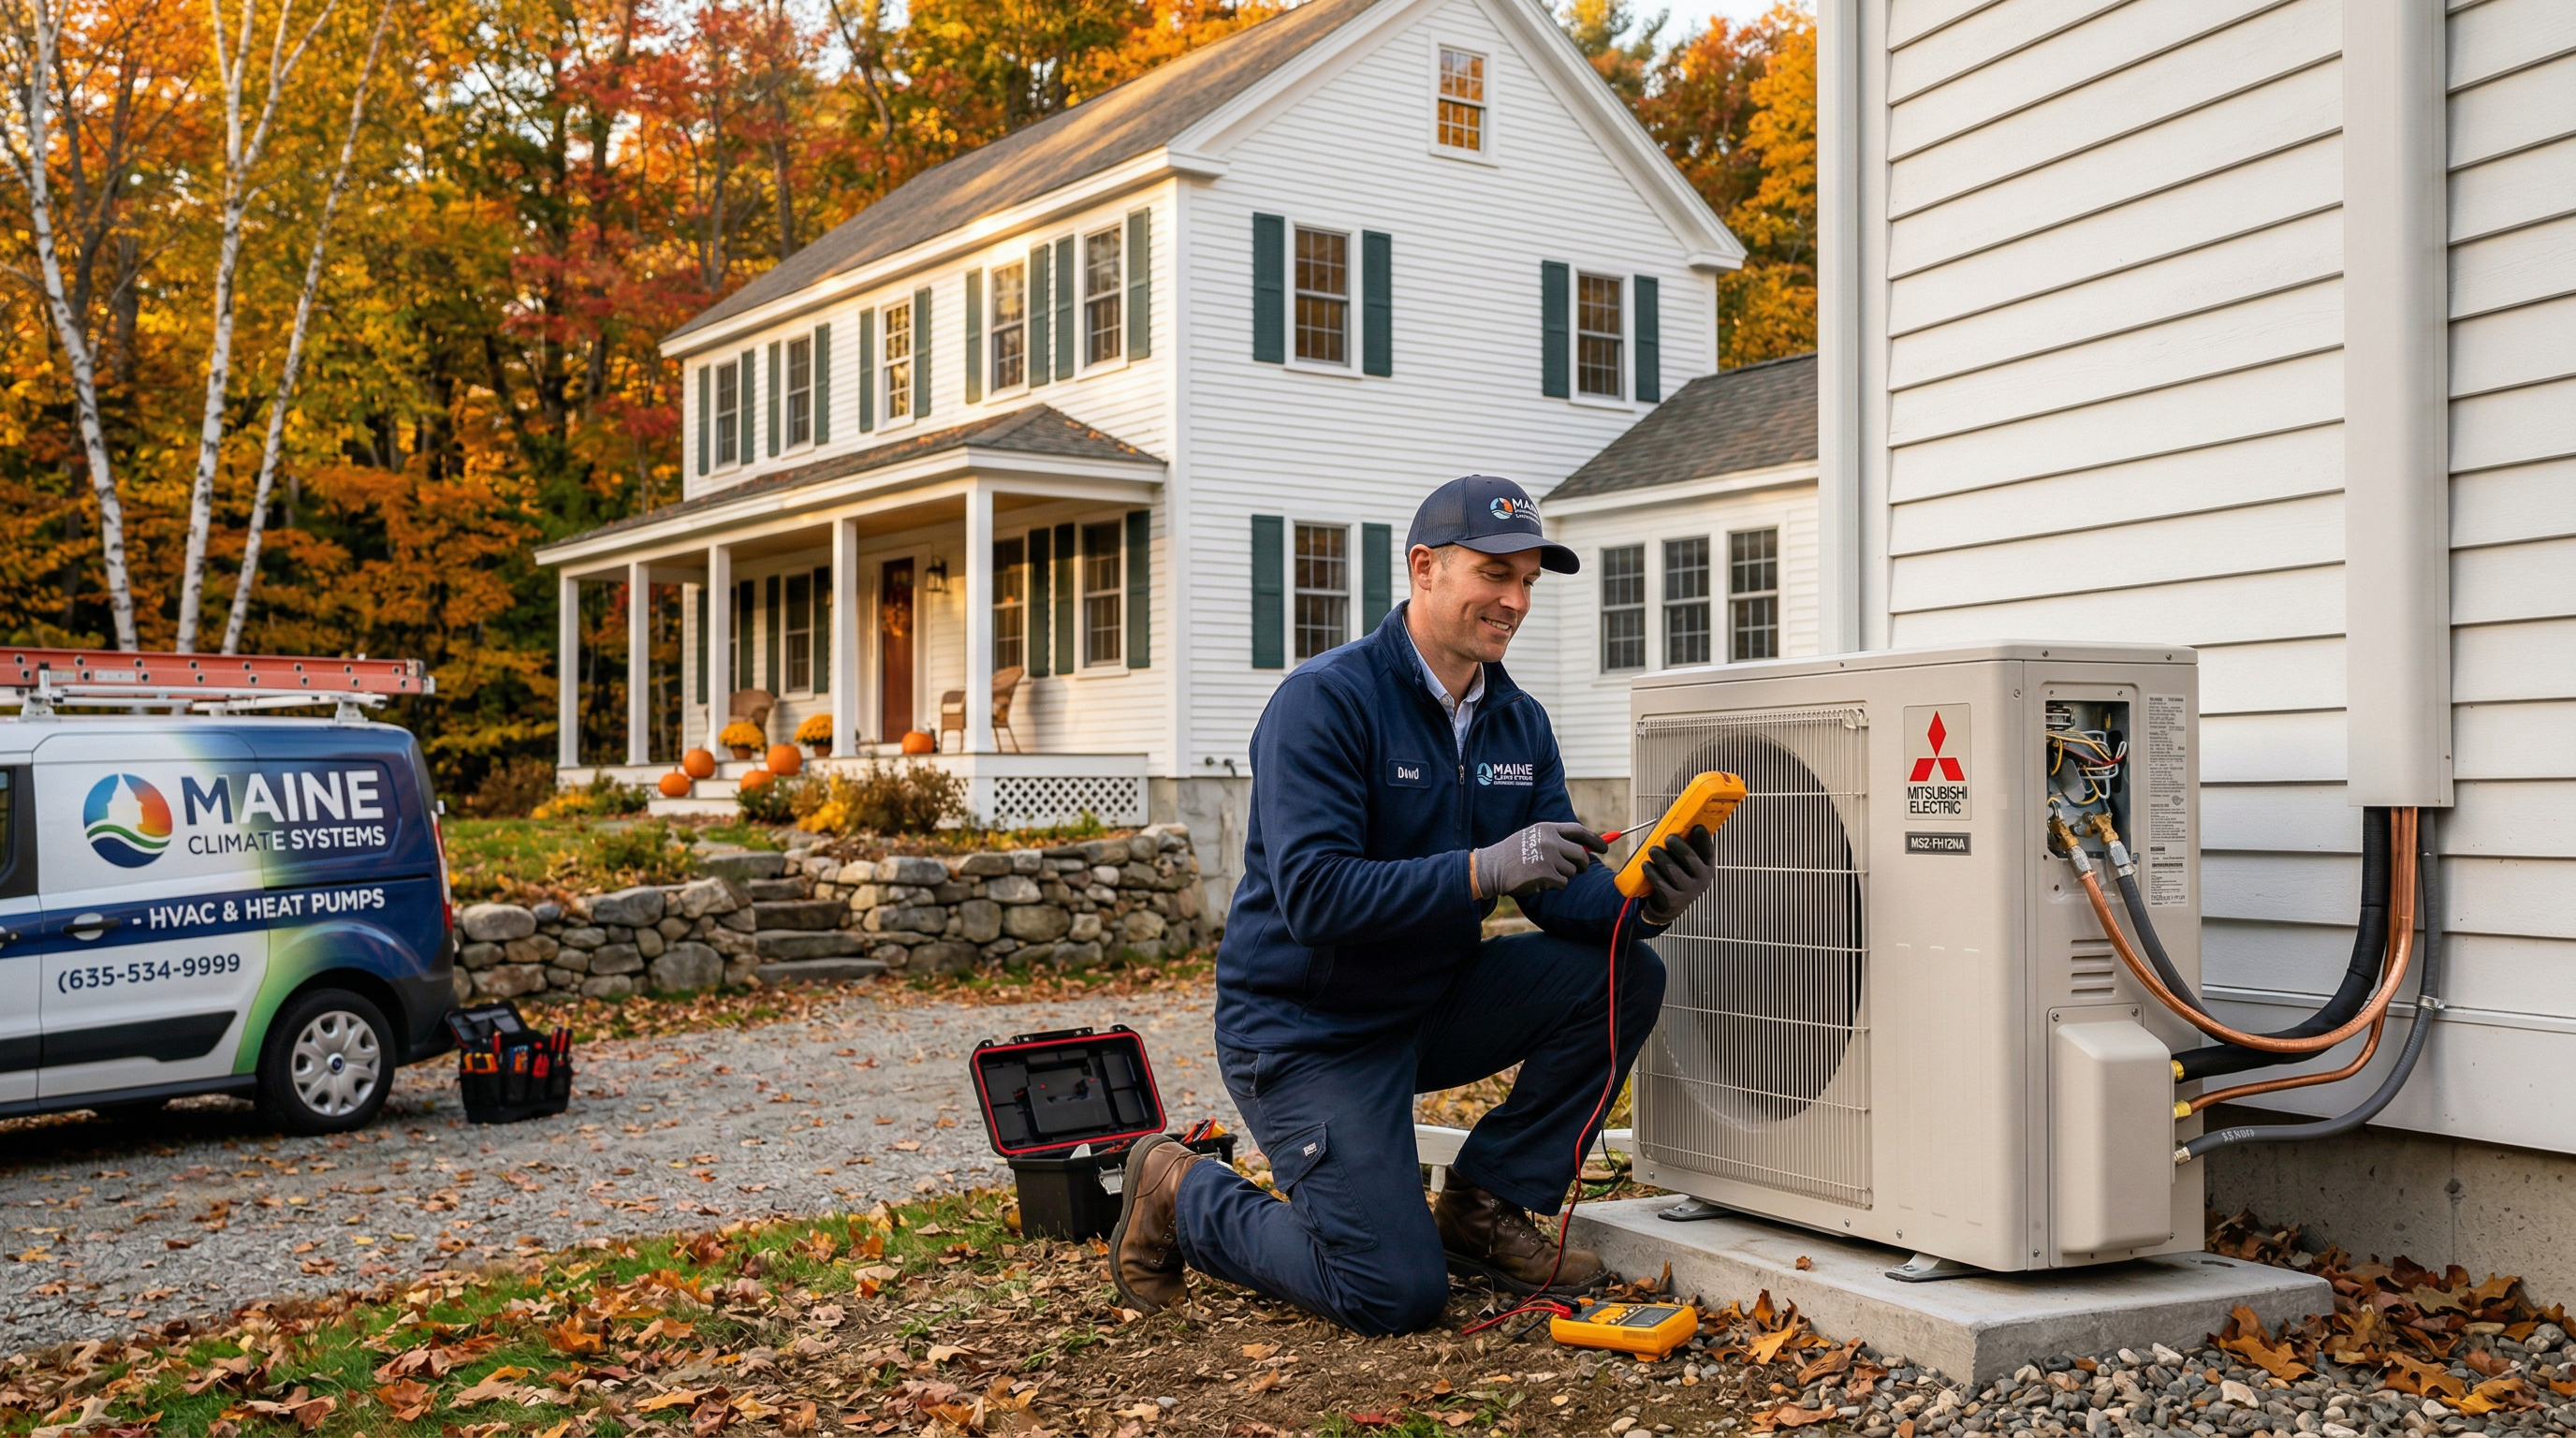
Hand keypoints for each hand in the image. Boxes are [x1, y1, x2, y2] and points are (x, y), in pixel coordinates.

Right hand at [1471, 822, 1607, 898]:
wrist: (1490, 868)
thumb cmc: (1511, 855)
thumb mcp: (1532, 837)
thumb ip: (1555, 840)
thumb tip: (1582, 851)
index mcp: (1547, 828)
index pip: (1578, 831)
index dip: (1594, 840)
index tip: (1605, 847)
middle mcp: (1550, 840)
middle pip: (1580, 855)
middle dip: (1582, 865)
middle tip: (1578, 870)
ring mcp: (1549, 857)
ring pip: (1572, 871)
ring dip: (1562, 876)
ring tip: (1543, 874)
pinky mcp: (1546, 874)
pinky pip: (1562, 883)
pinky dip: (1554, 885)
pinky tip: (1538, 881)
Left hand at [1639, 824, 1715, 924]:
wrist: (1670, 906)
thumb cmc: (1677, 876)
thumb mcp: (1686, 864)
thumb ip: (1685, 847)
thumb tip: (1676, 824)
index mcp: (1707, 867)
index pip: (1709, 851)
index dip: (1704, 839)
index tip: (1697, 827)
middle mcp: (1702, 880)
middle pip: (1690, 859)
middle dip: (1678, 846)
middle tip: (1668, 838)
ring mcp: (1688, 891)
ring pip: (1673, 870)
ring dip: (1661, 857)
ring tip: (1653, 850)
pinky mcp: (1673, 900)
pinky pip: (1660, 883)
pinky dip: (1652, 872)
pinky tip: (1646, 865)